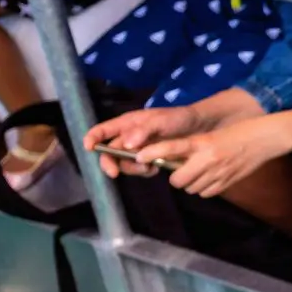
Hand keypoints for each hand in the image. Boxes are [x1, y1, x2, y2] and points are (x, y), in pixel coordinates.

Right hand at [87, 102, 215, 174]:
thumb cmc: (180, 118)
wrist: (203, 128)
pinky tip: (156, 169)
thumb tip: (126, 144)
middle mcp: (129, 136)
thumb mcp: (163, 121)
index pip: (102, 130)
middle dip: (110, 163)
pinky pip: (139, 168)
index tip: (88, 148)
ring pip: (124, 163)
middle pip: (109, 152)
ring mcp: (139, 149)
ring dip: (131, 168)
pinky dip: (144, 171)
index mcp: (127, 123)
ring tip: (148, 168)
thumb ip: (145, 130)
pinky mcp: (149, 159)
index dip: (92, 138)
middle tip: (115, 173)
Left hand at [132, 112, 291, 198]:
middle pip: (178, 180)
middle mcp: (208, 159)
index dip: (153, 153)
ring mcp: (219, 173)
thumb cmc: (241, 131)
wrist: (268, 138)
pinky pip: (206, 193)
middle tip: (184, 169)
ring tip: (203, 172)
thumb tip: (177, 162)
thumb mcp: (213, 136)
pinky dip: (206, 188)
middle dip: (178, 177)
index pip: (172, 148)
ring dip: (192, 183)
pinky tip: (214, 177)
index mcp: (204, 142)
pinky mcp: (228, 183)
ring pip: (192, 188)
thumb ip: (196, 149)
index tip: (139, 156)